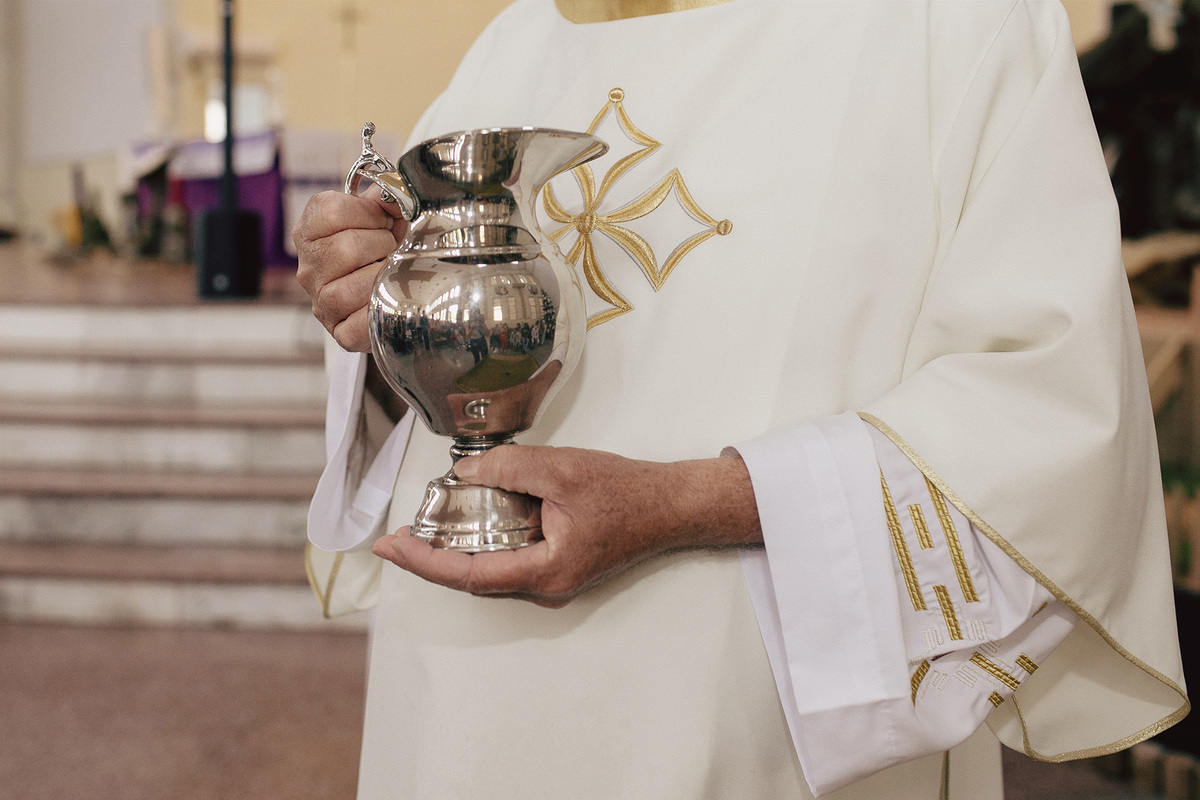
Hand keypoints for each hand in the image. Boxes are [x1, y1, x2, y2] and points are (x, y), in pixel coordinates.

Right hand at [292, 189, 406, 351]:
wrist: (386, 290)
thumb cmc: (380, 248)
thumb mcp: (380, 216)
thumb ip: (385, 199)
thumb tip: (395, 197)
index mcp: (310, 230)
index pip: (332, 211)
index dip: (369, 213)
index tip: (382, 221)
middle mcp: (307, 266)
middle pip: (346, 248)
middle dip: (381, 245)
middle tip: (388, 250)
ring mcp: (319, 300)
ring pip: (350, 288)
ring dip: (381, 278)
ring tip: (387, 272)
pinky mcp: (337, 329)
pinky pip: (358, 324)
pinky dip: (378, 311)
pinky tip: (385, 298)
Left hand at [372, 446, 762, 607]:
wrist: (672, 504)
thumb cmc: (627, 491)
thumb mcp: (562, 469)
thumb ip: (509, 468)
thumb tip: (465, 473)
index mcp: (545, 572)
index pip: (468, 574)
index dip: (424, 562)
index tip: (390, 548)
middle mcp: (545, 585)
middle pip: (474, 576)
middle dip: (434, 554)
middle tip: (401, 532)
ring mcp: (553, 577)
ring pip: (491, 566)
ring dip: (459, 544)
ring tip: (429, 519)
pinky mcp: (559, 562)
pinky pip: (510, 555)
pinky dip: (486, 536)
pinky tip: (474, 512)